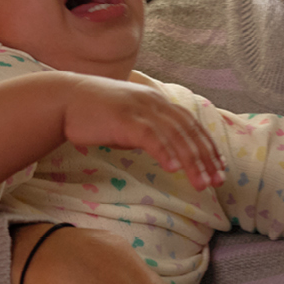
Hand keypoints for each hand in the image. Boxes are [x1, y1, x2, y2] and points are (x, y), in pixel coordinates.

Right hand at [53, 74, 225, 189]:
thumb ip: (147, 131)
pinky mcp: (126, 118)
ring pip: (175, 136)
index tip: (219, 166)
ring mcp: (140, 108)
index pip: (190, 124)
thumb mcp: (128, 119)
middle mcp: (153, 101)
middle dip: (206, 157)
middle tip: (217, 180)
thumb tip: (163, 151)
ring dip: (191, 161)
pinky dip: (165, 152)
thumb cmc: (93, 113)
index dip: (207, 145)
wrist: (64, 100)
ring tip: (201, 183)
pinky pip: (151, 137)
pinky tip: (174, 168)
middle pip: (189, 131)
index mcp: (157, 100)